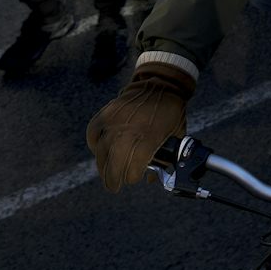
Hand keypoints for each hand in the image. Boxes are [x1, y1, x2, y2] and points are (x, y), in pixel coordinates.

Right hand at [87, 61, 195, 190]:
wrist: (161, 83)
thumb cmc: (170, 111)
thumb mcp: (176, 135)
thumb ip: (165, 159)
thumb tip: (151, 180)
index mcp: (150, 137)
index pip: (134, 166)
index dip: (132, 176)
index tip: (133, 179)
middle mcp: (129, 130)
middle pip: (114, 161)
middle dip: (113, 178)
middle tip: (114, 186)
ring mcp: (115, 120)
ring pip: (101, 150)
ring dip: (102, 166)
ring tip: (106, 174)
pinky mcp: (107, 113)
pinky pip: (93, 132)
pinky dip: (94, 144)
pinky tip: (98, 151)